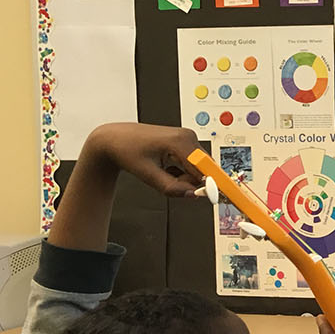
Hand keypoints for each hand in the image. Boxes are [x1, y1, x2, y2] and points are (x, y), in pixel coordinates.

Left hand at [85, 123, 202, 196]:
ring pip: (199, 168)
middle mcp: (188, 137)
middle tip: (170, 182)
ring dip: (186, 177)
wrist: (115, 139)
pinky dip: (183, 171)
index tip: (219, 196)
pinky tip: (167, 167)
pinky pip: (194, 163)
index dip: (212, 184)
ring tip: (164, 172)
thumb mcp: (147, 174)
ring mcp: (188, 138)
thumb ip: (171, 188)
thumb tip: (192, 195)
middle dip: (192, 182)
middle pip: (204, 169)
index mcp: (180, 141)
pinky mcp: (185, 141)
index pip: (205, 167)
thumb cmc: (126, 150)